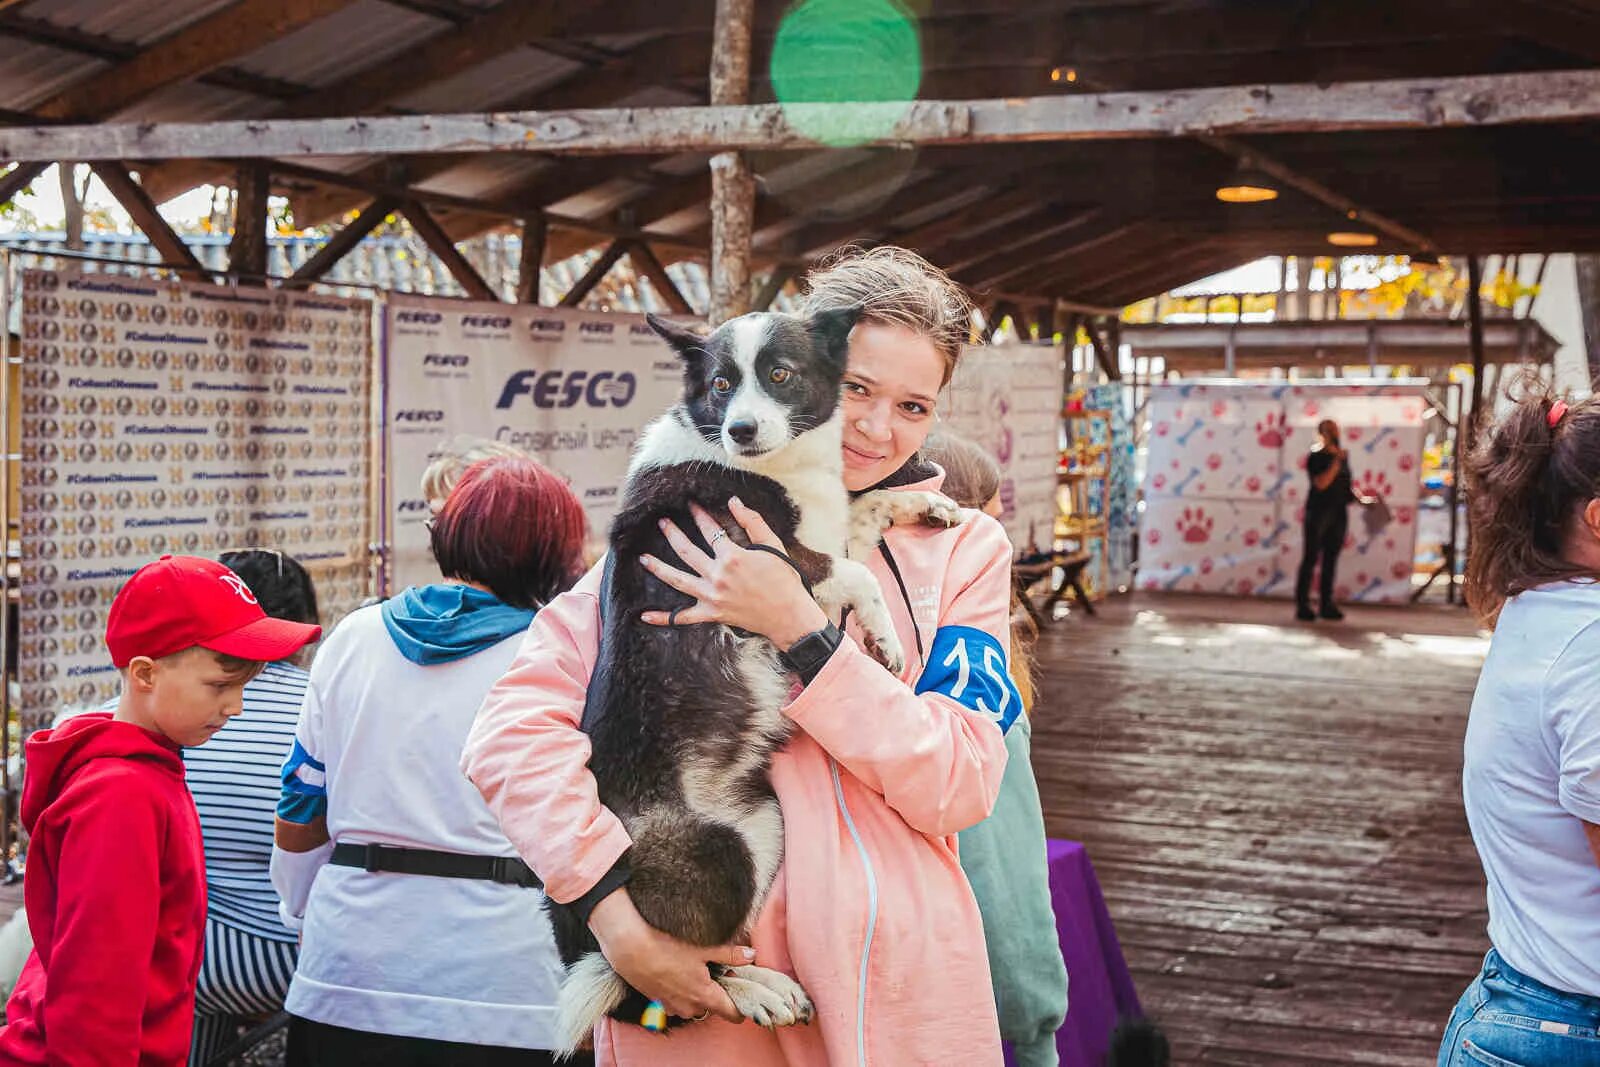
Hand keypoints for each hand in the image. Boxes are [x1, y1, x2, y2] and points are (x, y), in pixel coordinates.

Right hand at [588, 889, 747, 1022]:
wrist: (630, 947)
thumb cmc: (667, 946)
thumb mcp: (704, 947)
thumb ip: (730, 954)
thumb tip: (751, 955)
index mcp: (704, 996)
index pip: (731, 1013)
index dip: (741, 1006)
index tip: (744, 995)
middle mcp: (688, 1007)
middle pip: (712, 1007)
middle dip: (717, 992)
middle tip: (718, 970)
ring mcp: (671, 1006)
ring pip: (693, 1004)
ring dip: (697, 992)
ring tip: (696, 969)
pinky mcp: (657, 1001)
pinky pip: (676, 1001)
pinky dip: (680, 990)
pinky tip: (676, 972)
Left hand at [640, 498, 827, 649]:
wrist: (789, 615)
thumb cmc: (785, 579)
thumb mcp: (773, 545)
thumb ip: (752, 521)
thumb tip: (734, 501)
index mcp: (732, 557)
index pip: (710, 530)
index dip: (699, 514)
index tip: (690, 503)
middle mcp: (717, 576)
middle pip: (686, 551)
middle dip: (672, 533)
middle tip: (662, 522)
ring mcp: (712, 596)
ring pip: (677, 580)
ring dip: (658, 568)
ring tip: (643, 558)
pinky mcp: (712, 614)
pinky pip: (682, 618)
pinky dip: (663, 618)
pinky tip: (644, 615)